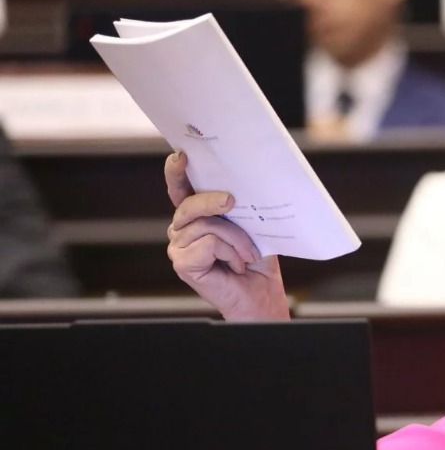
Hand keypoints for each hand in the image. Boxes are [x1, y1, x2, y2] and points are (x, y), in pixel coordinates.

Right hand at [164, 151, 289, 320]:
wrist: (262, 294)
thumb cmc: (256, 261)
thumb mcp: (251, 226)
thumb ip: (237, 207)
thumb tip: (239, 183)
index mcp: (197, 217)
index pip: (180, 190)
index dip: (176, 172)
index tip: (182, 156)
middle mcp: (183, 230)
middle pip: (189, 205)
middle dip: (212, 201)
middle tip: (232, 201)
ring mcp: (179, 247)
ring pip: (205, 225)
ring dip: (235, 238)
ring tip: (247, 254)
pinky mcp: (182, 263)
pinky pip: (209, 243)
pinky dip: (230, 252)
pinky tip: (236, 265)